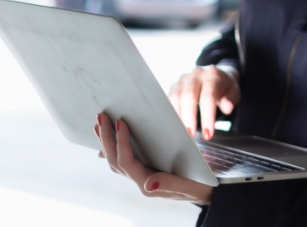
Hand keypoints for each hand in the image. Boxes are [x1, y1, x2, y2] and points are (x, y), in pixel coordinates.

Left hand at [95, 112, 212, 203]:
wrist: (207, 190)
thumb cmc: (200, 186)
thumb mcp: (188, 184)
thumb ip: (169, 183)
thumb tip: (148, 185)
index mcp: (149, 184)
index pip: (126, 162)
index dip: (121, 142)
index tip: (121, 122)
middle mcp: (141, 181)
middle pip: (115, 161)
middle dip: (106, 139)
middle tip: (102, 117)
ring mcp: (141, 176)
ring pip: (115, 160)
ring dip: (106, 141)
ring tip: (100, 123)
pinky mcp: (144, 169)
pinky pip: (123, 159)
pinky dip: (114, 146)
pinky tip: (110, 136)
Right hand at [168, 65, 239, 139]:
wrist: (218, 75)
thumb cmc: (225, 87)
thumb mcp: (234, 92)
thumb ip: (231, 99)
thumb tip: (228, 107)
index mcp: (212, 76)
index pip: (208, 96)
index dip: (207, 116)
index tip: (208, 133)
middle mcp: (196, 75)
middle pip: (188, 96)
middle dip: (189, 118)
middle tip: (191, 136)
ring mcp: (184, 79)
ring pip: (175, 97)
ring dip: (178, 117)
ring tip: (183, 133)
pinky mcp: (175, 85)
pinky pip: (169, 99)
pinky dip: (172, 114)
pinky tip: (177, 125)